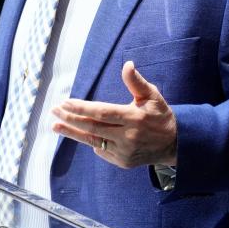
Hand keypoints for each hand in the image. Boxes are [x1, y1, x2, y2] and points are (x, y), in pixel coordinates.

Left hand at [52, 61, 176, 168]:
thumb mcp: (152, 96)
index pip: (102, 112)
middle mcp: (127, 136)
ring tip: (55, 125)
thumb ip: (137, 82)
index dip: (82, 108)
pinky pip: (102, 150)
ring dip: (72, 133)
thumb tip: (127, 64)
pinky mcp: (123, 162)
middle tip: (54, 111)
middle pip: (92, 127)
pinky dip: (90, 141)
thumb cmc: (160, 116)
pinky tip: (79, 133)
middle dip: (71, 119)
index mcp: (133, 118)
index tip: (65, 102)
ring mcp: (124, 152)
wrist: (174, 144)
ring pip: (93, 140)